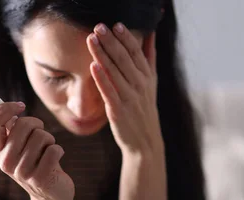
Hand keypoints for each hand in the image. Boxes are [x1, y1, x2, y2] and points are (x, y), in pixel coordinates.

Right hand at [0, 102, 74, 199]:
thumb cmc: (35, 162)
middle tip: (40, 131)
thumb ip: (11, 129)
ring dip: (49, 139)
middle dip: (36, 123)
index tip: (20, 105)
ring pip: (40, 136)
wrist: (47, 194)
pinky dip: (58, 150)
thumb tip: (9, 108)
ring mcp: (21, 171)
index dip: (6, 108)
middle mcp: (5, 162)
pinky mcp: (39, 178)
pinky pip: (54, 149)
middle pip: (21, 124)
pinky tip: (55, 160)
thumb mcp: (19, 146)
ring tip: (46, 150)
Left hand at [86, 23, 163, 154]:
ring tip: (91, 39)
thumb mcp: (152, 82)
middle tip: (99, 26)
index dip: (126, 38)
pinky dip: (101, 78)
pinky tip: (93, 66)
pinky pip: (109, 91)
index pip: (136, 52)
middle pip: (124, 59)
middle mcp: (140, 85)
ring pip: (115, 72)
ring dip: (102, 54)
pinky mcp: (118, 110)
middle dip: (111, 41)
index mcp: (147, 77)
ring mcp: (130, 98)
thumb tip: (150, 34)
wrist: (144, 142)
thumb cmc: (144, 109)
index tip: (116, 24)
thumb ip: (149, 57)